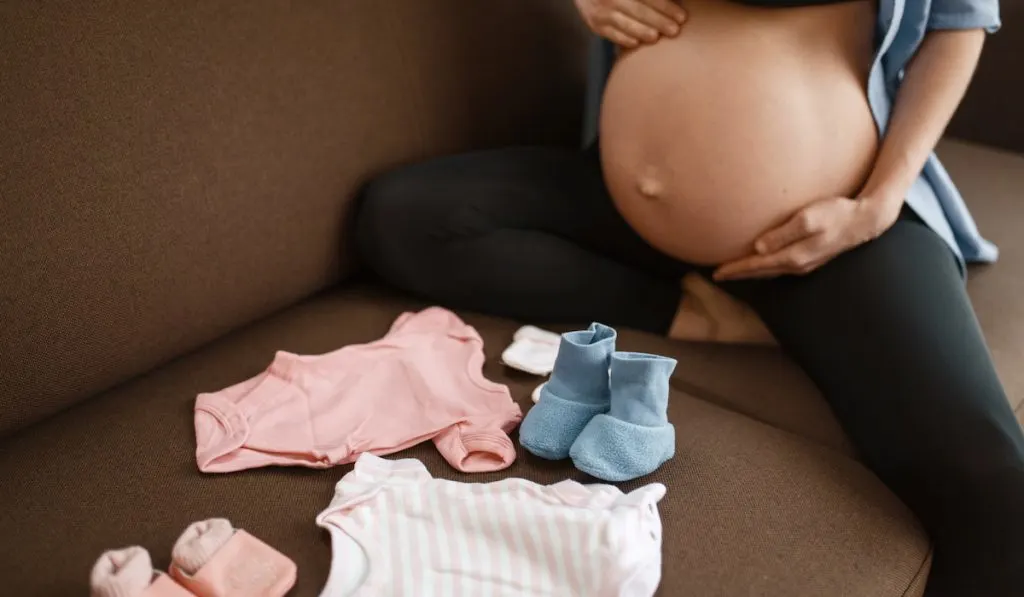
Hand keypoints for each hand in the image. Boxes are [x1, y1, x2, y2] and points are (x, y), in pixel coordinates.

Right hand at [574, 0, 686, 47]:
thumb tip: (672, 3)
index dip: (666, 7)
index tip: (682, 17)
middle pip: (640, 11)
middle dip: (659, 22)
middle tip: (675, 30)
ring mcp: (602, 12)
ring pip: (626, 24)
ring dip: (643, 32)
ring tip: (657, 38)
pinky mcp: (596, 25)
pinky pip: (612, 35)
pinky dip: (624, 39)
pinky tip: (636, 43)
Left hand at [713, 196, 900, 280]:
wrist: (864, 221)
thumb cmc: (836, 214)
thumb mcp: (808, 219)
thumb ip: (783, 234)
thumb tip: (759, 247)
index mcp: (793, 257)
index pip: (756, 265)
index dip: (735, 269)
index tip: (716, 273)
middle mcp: (797, 265)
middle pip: (760, 272)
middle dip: (739, 274)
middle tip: (718, 275)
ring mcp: (805, 264)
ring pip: (770, 271)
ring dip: (751, 272)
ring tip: (734, 271)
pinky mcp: (810, 259)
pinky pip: (779, 267)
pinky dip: (765, 268)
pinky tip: (761, 263)